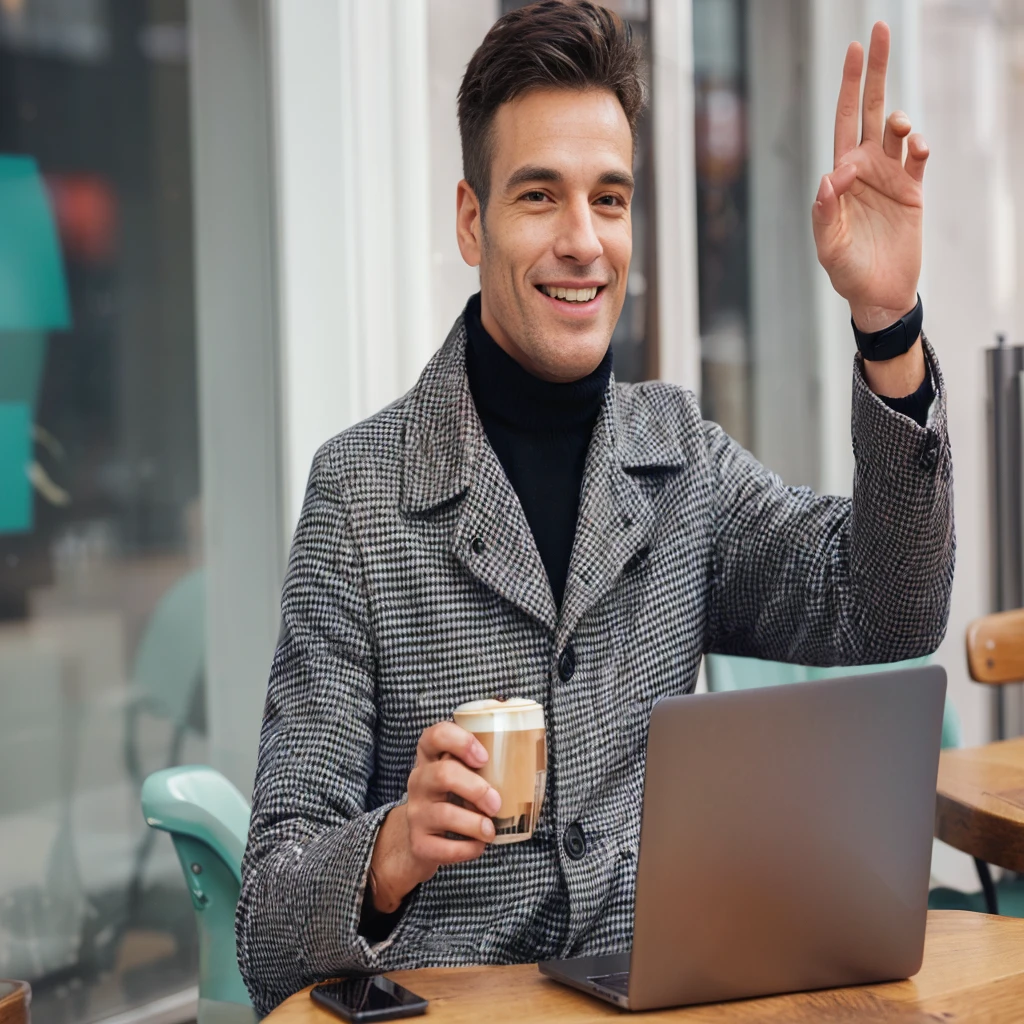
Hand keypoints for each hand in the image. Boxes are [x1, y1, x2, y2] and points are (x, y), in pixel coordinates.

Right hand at [367, 721, 501, 912]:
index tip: (485, 757)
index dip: (461, 741)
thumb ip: (481, 765)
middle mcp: (419, 780)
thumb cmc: (453, 799)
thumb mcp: (459, 774)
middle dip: (477, 789)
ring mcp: (416, 812)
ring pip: (445, 813)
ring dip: (476, 823)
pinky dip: (468, 849)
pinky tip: (478, 845)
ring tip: (490, 831)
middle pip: (444, 774)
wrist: (419, 838)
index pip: (436, 735)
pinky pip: (444, 847)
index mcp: (432, 757)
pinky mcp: (419, 842)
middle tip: (495, 803)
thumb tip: (531, 762)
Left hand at [813, 21, 929, 333]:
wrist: (878, 293)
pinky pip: (919, 158)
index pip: (843, 119)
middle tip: (878, 30)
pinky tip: (918, 145)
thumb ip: (824, 212)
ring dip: (900, 118)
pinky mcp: (913, 191)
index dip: (848, 85)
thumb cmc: (845, 271)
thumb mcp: (827, 245)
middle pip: (870, 109)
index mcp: (840, 174)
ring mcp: (890, 176)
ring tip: (902, 125)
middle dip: (874, 71)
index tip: (854, 49)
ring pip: (897, 129)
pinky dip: (921, 146)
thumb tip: (830, 177)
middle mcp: (865, 167)